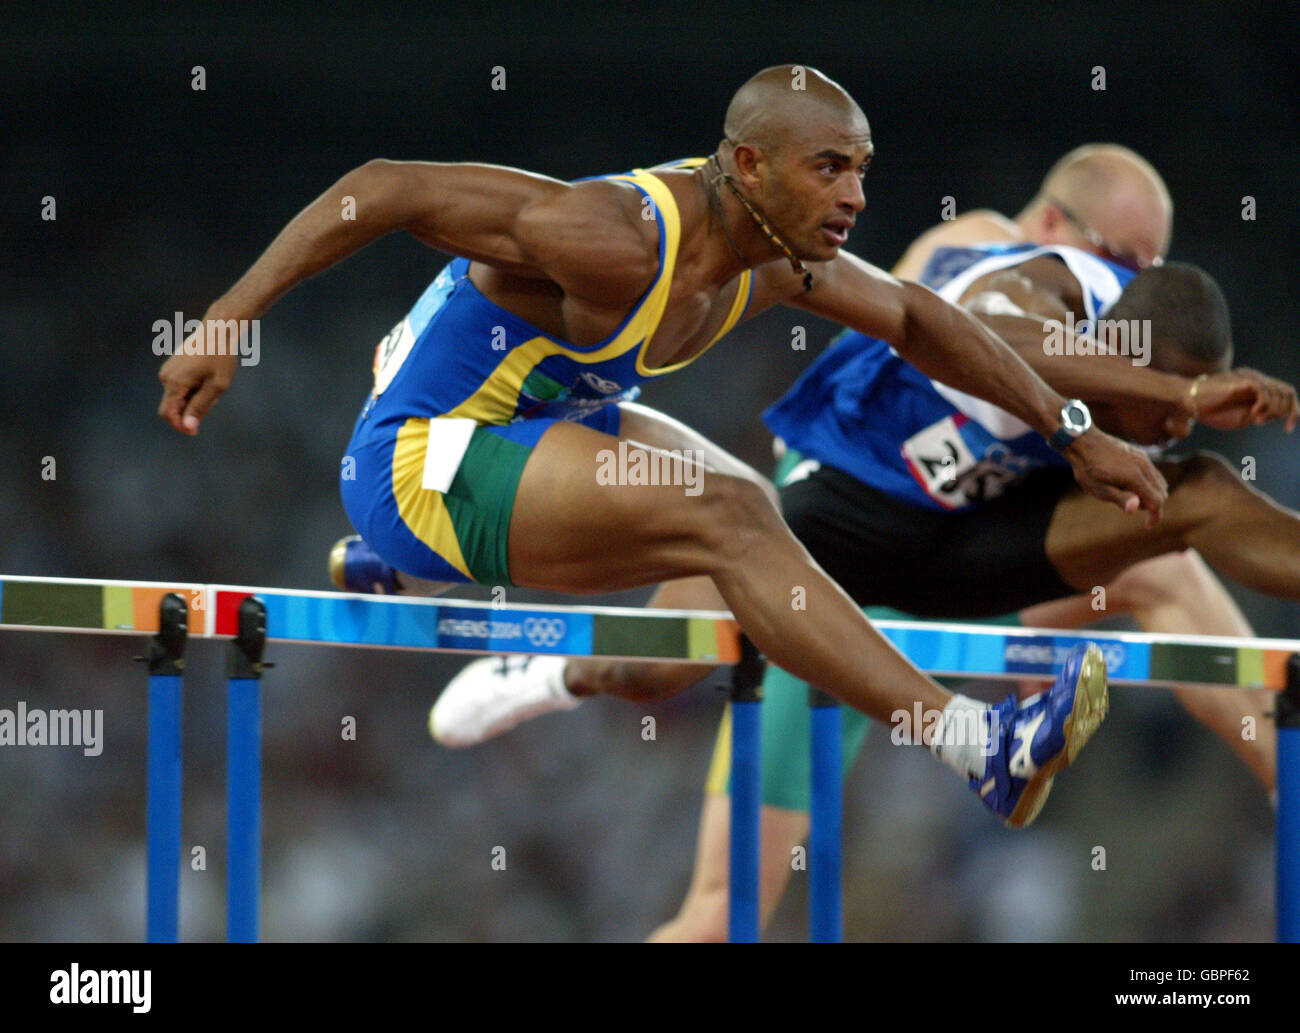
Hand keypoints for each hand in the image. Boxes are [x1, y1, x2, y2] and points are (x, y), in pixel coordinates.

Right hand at [157, 319, 241, 434]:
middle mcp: (166, 377)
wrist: (218, 329)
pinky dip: (193, 390)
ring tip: (213, 385)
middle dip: (191, 410)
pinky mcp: (173, 367)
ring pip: (178, 397)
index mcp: (174, 382)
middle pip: (174, 407)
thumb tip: (188, 428)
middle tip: (214, 399)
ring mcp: (168, 371)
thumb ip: (201, 407)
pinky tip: (207, 379)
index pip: (168, 414)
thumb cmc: (221, 357)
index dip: (180, 426)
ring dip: (194, 400)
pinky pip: (180, 387)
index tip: (196, 431)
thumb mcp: (217, 386)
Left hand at [1064, 428, 1167, 527]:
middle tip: (1130, 505)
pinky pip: (1153, 472)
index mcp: (1136, 477)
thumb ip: (1120, 498)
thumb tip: (1136, 509)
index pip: (1157, 501)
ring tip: (1128, 495)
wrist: (1083, 441)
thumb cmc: (1088, 468)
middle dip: (1152, 505)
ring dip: (1151, 494)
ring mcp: (1143, 458)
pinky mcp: (1140, 454)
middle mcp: (1144, 466)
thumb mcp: (1099, 488)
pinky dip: (1149, 483)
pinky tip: (1129, 484)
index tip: (1147, 526)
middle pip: (1162, 492)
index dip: (1155, 516)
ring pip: (1160, 481)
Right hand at [1185, 369, 1299, 432]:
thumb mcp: (1241, 417)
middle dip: (1291, 411)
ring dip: (1274, 411)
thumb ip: (1260, 414)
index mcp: (1256, 388)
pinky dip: (1264, 406)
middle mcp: (1257, 380)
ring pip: (1279, 391)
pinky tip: (1254, 415)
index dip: (1292, 412)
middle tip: (1285, 428)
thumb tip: (1276, 415)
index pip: (1285, 395)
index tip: (1288, 429)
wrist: (1190, 402)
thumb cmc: (1211, 411)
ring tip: (1258, 421)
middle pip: (1287, 391)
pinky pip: (1264, 391)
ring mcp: (1250, 378)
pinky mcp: (1243, 381)